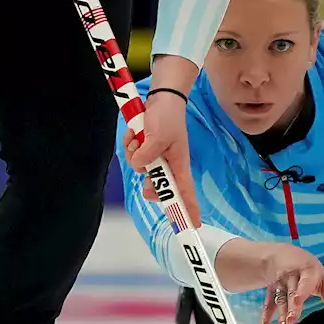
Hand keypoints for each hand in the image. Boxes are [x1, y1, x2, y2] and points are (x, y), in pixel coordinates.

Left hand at [123, 90, 200, 225]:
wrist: (161, 97)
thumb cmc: (167, 117)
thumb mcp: (158, 136)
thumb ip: (148, 155)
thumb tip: (140, 167)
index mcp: (179, 165)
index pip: (186, 192)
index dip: (189, 209)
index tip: (193, 226)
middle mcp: (168, 165)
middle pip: (158, 187)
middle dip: (148, 185)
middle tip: (145, 186)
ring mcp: (156, 158)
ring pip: (141, 170)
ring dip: (134, 155)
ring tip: (138, 139)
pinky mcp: (146, 149)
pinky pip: (133, 156)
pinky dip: (130, 145)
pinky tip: (134, 133)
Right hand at [257, 243, 323, 323]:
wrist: (284, 256)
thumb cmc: (309, 271)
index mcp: (308, 272)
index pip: (305, 281)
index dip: (301, 291)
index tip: (297, 300)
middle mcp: (292, 276)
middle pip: (290, 292)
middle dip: (290, 306)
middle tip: (291, 320)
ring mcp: (280, 283)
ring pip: (279, 299)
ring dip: (280, 314)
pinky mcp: (271, 290)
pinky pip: (267, 303)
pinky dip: (265, 317)